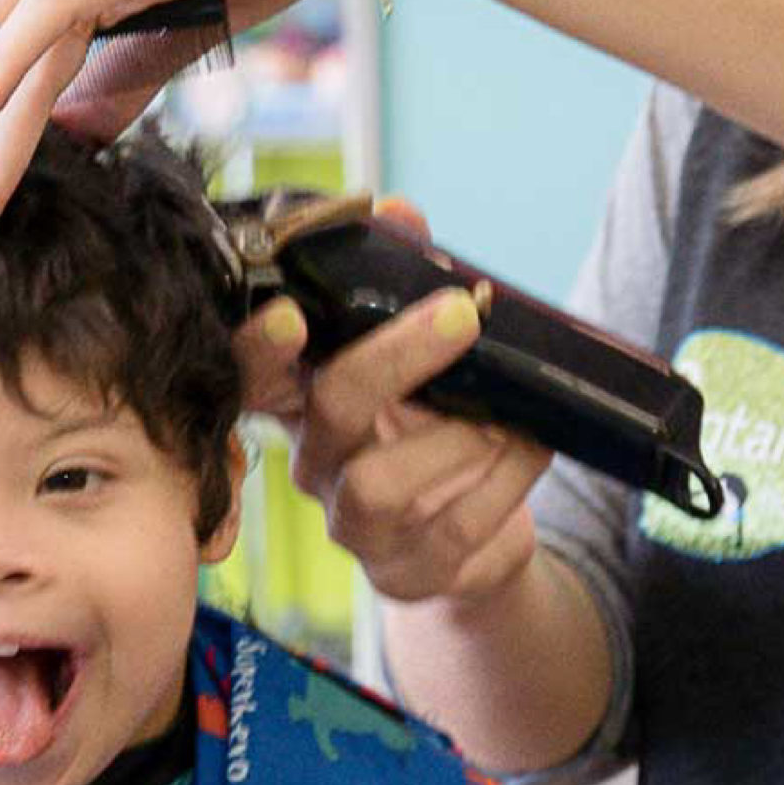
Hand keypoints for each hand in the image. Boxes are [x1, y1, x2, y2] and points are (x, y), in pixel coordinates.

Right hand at [237, 200, 552, 604]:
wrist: (474, 539)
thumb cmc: (434, 427)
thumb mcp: (418, 356)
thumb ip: (402, 278)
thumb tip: (399, 213)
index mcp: (304, 401)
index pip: (253, 374)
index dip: (259, 349)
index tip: (292, 315)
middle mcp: (315, 464)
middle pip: (332, 410)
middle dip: (395, 358)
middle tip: (460, 315)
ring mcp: (355, 526)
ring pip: (383, 486)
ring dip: (460, 438)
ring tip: (510, 415)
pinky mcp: (407, 571)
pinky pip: (452, 528)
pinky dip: (502, 481)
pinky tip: (530, 448)